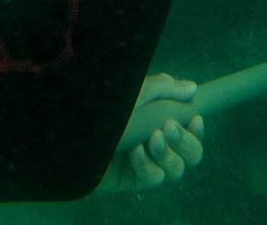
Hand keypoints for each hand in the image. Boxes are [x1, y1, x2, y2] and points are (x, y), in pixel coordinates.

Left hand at [97, 73, 206, 192]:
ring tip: (151, 138)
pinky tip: (134, 152)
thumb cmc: (101, 104)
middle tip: (169, 127)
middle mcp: (153, 142)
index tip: (195, 117)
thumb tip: (192, 88)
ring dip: (169, 154)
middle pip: (191, 153)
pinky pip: (154, 178)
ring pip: (177, 169)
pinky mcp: (130, 179)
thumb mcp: (134, 91)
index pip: (190, 130)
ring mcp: (143, 162)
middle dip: (187, 142)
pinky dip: (148, 165)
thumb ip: (164, 87)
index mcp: (156, 120)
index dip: (198, 128)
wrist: (69, 128)